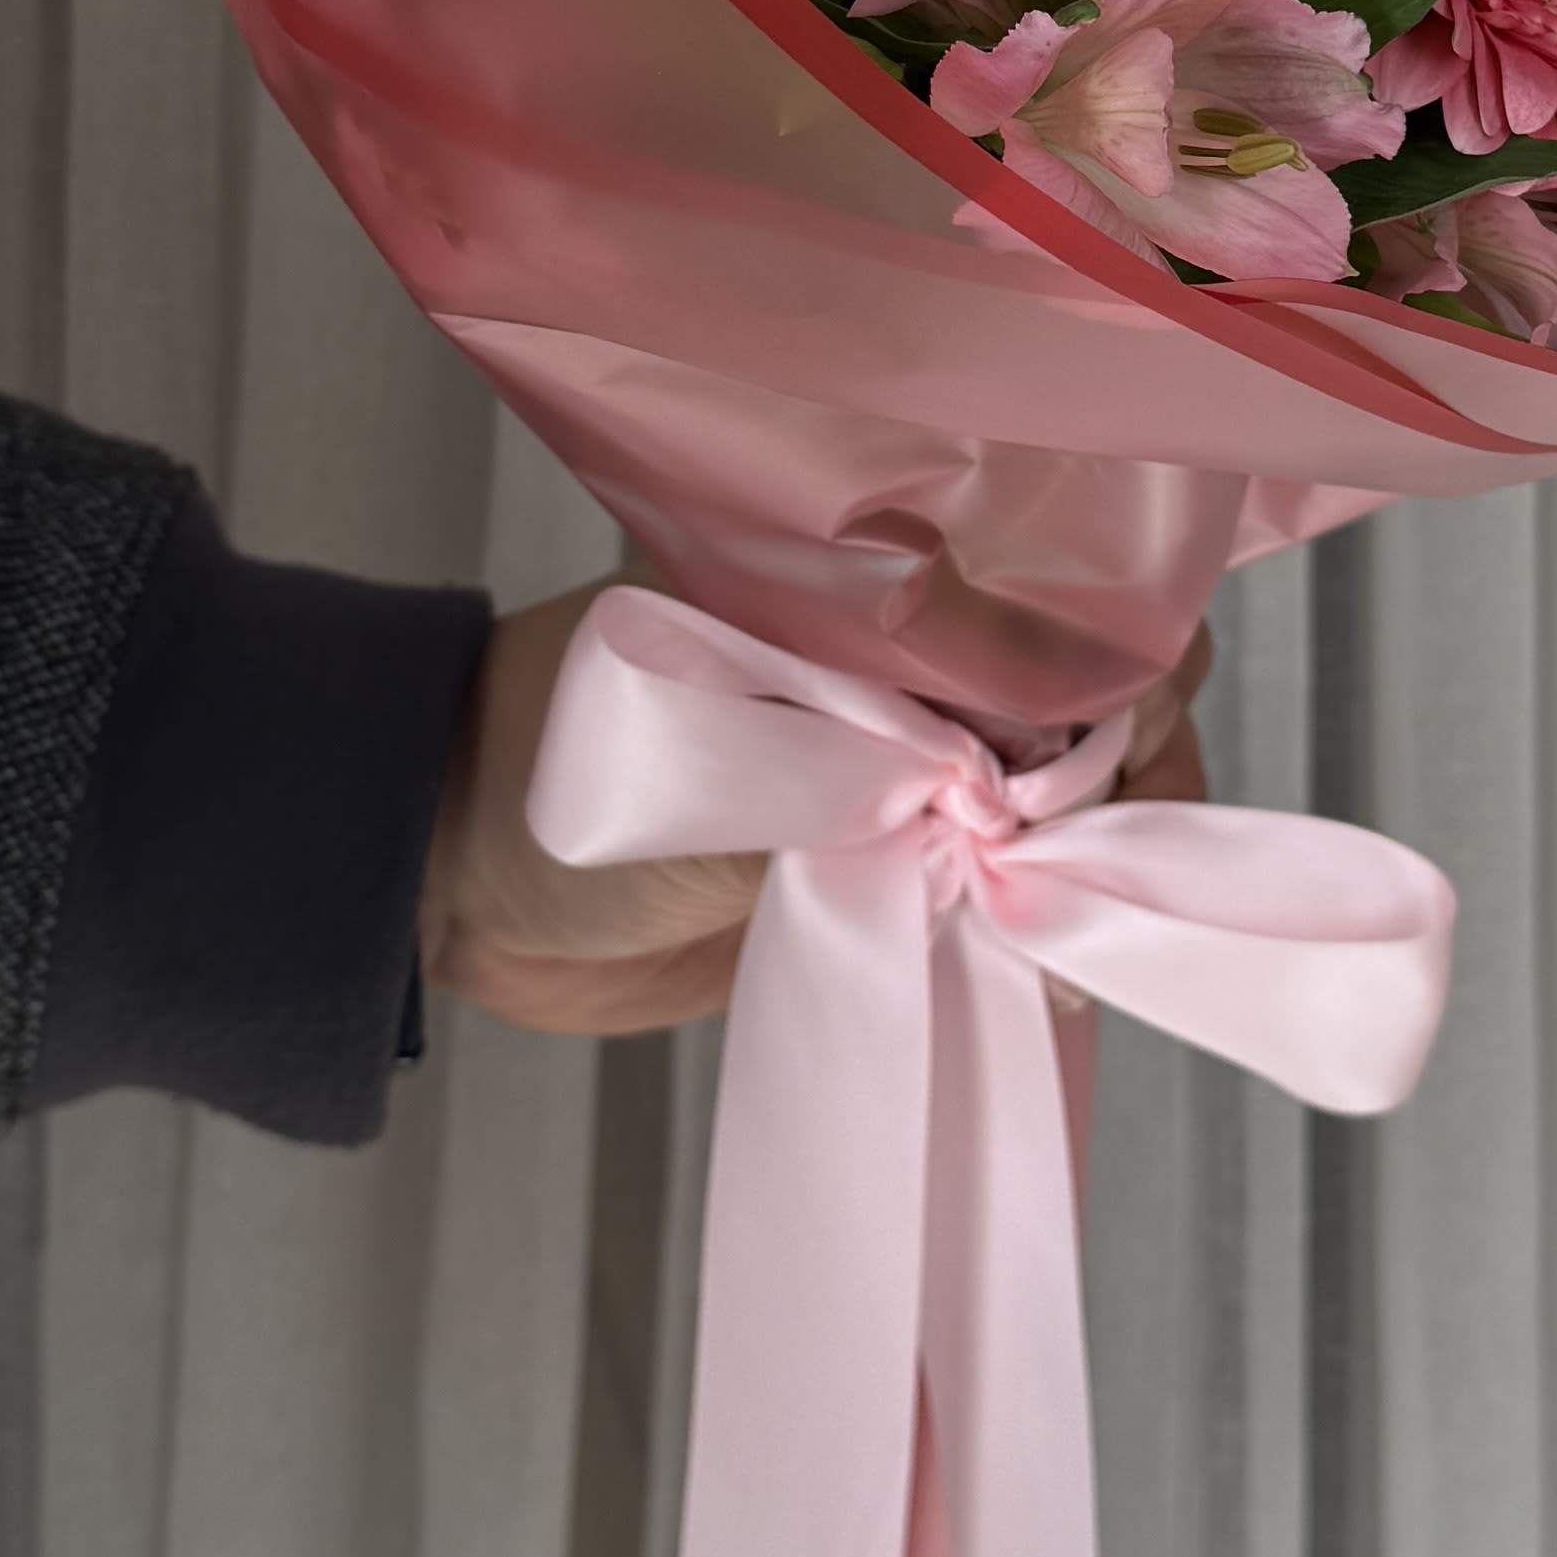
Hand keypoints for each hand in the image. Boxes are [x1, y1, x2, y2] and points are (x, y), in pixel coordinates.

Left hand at [419, 593, 1217, 1039]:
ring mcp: (893, 770)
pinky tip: (1045, 972)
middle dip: (1118, 784)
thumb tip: (1024, 823)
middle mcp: (905, 665)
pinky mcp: (870, 867)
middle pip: (1088, 706)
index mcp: (874, 585)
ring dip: (1078, 870)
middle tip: (1080, 872)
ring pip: (1051, 808)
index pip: (1062, 604)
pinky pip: (985, 893)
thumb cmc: (552, 769)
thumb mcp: (737, 755)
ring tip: (1062, 939)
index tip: (1103, 773)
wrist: (438, 880)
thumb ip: (878, 777)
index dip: (1115, 684)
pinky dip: (1025, 931)